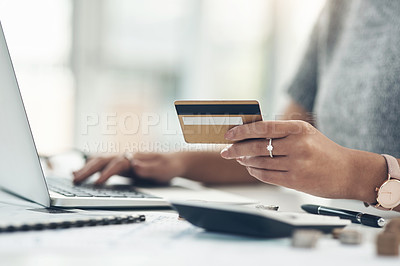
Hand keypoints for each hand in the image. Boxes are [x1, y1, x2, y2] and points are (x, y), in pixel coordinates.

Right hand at [73, 152, 184, 184]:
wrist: (175, 161)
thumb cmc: (169, 166)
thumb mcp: (163, 169)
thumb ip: (149, 168)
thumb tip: (134, 164)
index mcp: (135, 157)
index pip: (117, 164)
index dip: (107, 173)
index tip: (97, 184)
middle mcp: (126, 156)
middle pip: (104, 161)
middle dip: (88, 170)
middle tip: (75, 181)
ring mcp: (123, 159)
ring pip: (100, 161)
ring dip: (86, 168)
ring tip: (72, 177)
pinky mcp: (122, 165)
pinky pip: (102, 165)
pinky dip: (90, 167)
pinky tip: (80, 172)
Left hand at [220, 120, 385, 199]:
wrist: (347, 172)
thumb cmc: (323, 151)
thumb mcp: (305, 133)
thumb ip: (280, 132)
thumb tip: (249, 134)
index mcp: (299, 129)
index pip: (263, 127)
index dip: (242, 131)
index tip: (229, 134)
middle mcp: (297, 145)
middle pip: (257, 146)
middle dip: (236, 149)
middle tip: (226, 150)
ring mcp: (297, 164)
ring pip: (259, 162)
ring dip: (245, 161)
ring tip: (239, 159)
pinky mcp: (295, 181)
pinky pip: (266, 176)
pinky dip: (254, 171)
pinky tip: (250, 168)